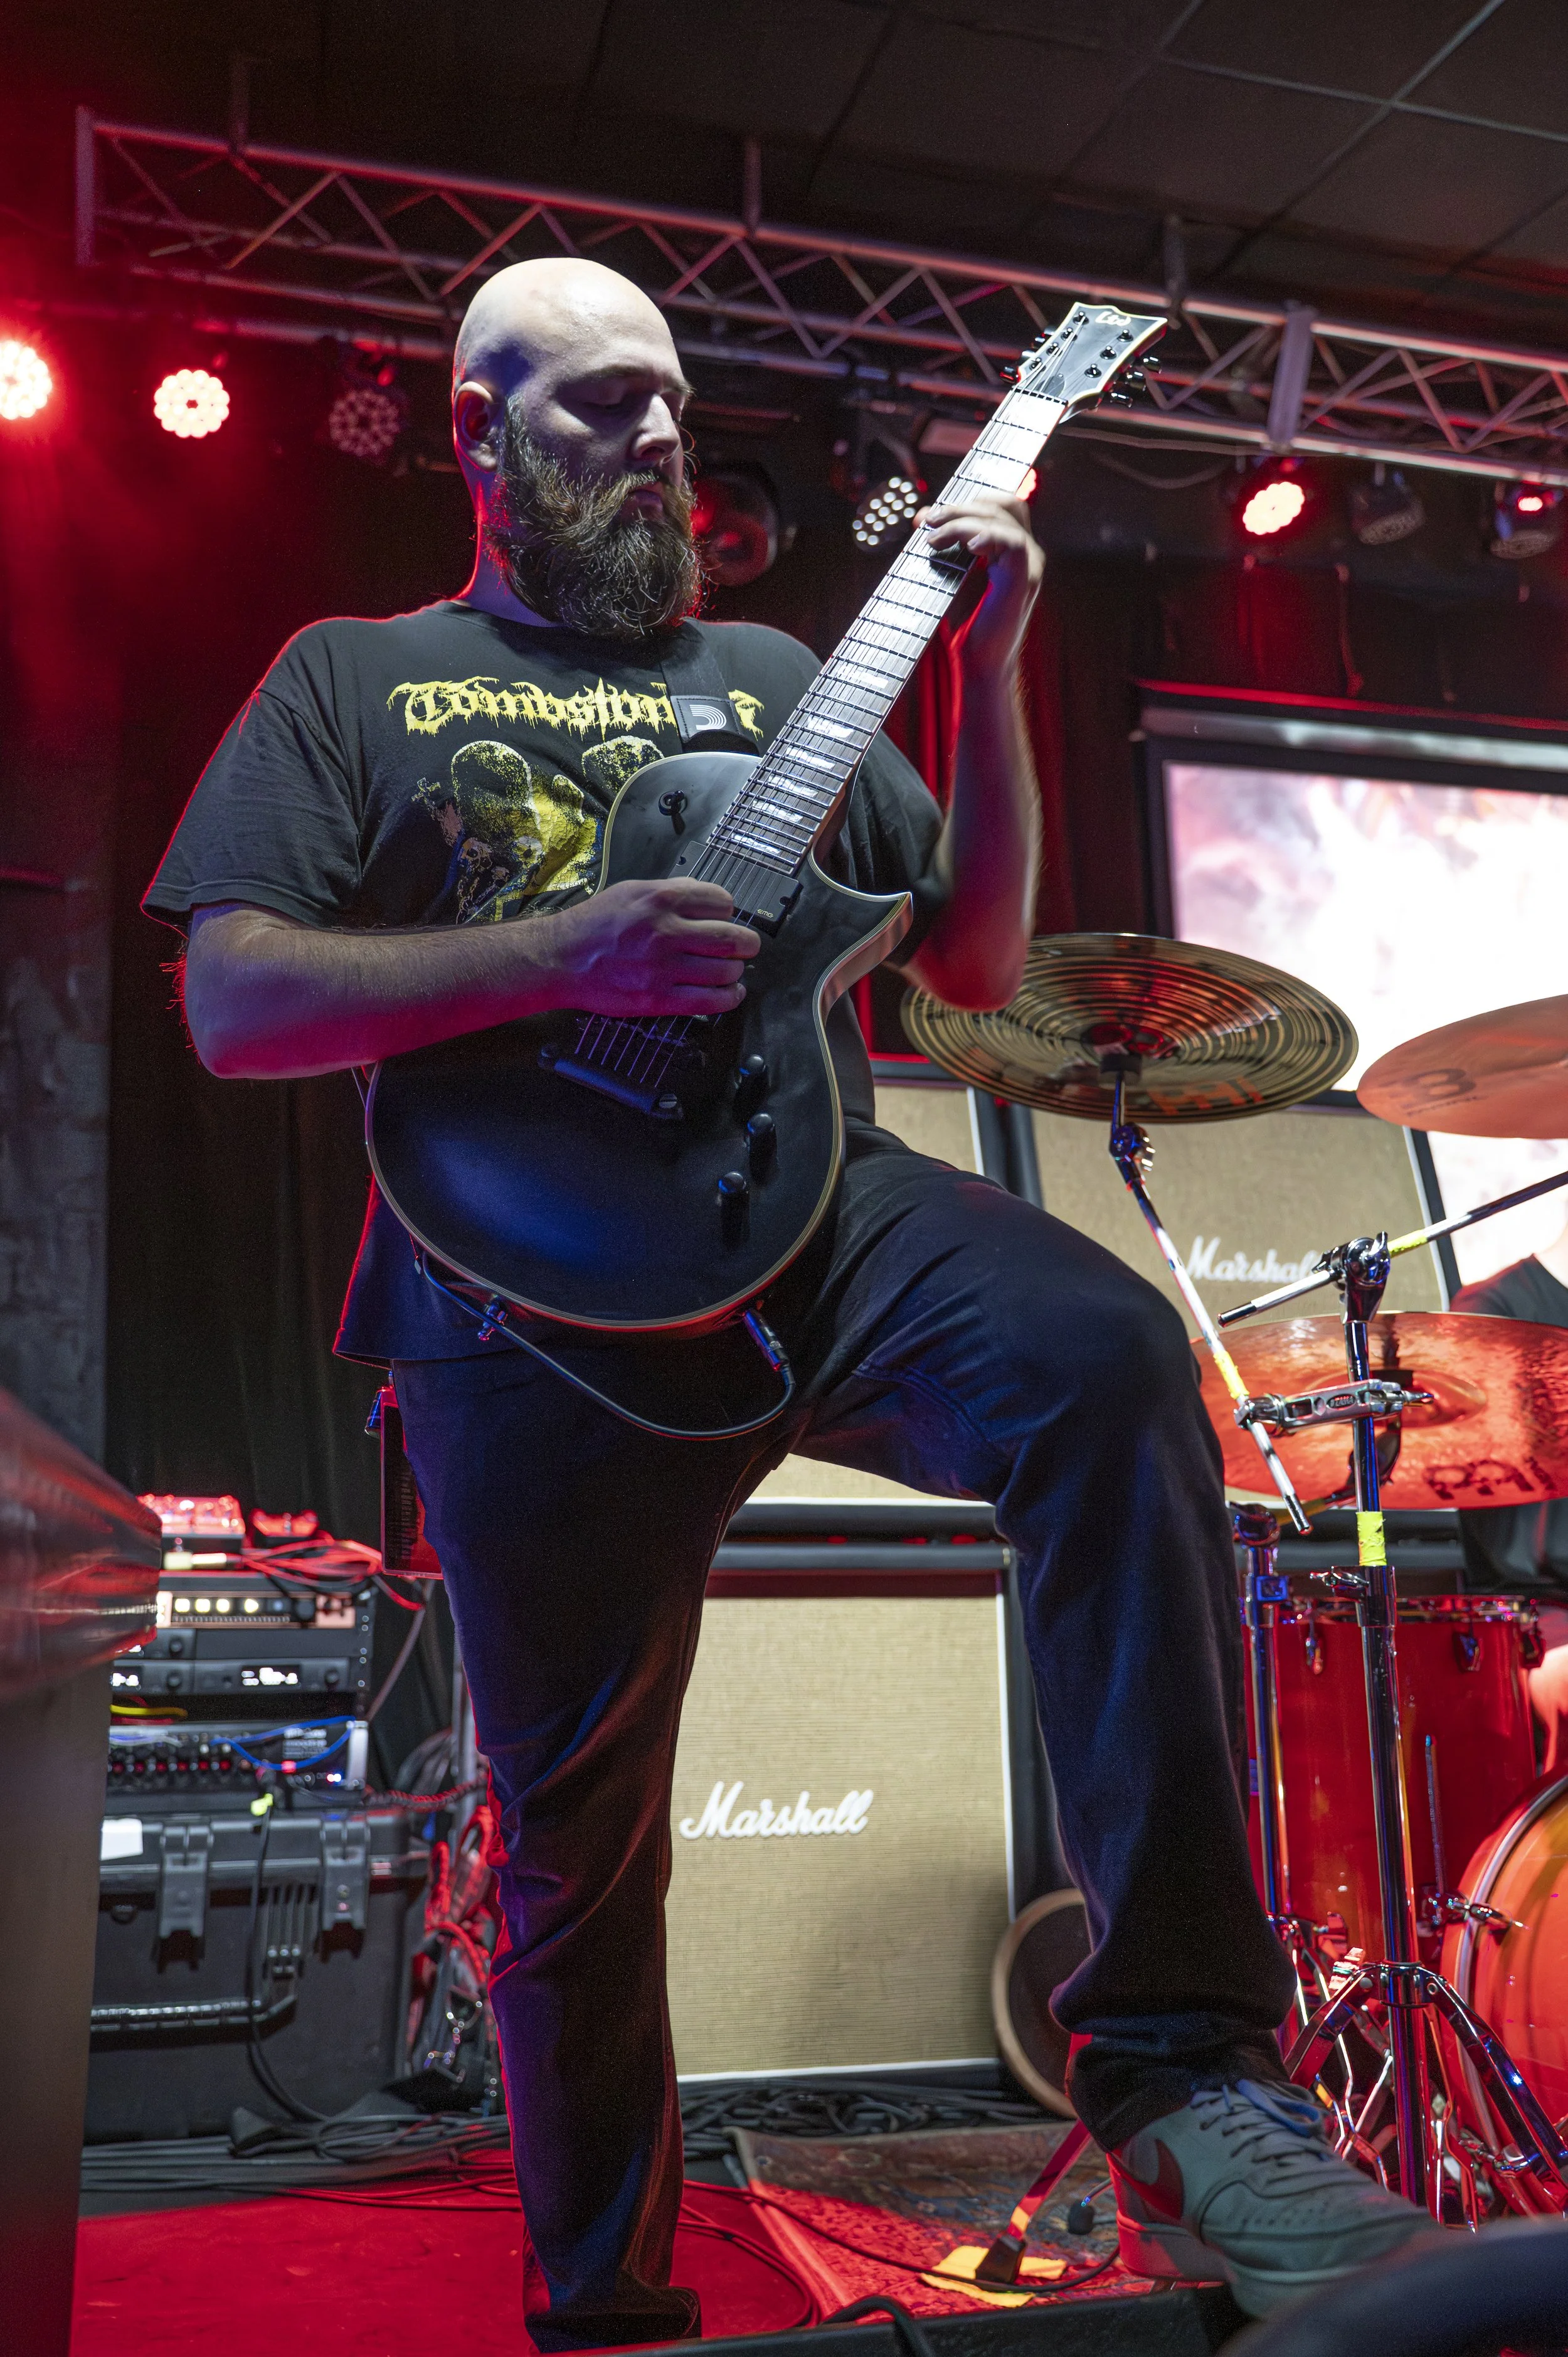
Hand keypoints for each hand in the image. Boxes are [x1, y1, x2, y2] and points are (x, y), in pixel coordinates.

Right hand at [550, 879, 759, 1015]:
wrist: (559, 959)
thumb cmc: (594, 924)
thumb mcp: (631, 891)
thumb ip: (670, 891)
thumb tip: (706, 897)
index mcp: (660, 899)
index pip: (721, 901)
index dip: (729, 910)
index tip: (726, 918)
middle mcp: (665, 931)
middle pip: (732, 938)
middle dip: (747, 943)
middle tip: (746, 946)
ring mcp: (663, 967)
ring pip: (725, 970)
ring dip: (736, 971)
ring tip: (732, 971)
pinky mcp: (657, 999)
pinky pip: (710, 1001)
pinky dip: (729, 998)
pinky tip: (730, 993)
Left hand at [917, 490, 1043, 678]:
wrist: (978, 666)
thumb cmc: (964, 627)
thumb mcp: (950, 577)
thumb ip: (945, 547)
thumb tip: (923, 518)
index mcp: (1014, 552)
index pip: (999, 507)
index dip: (966, 502)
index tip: (929, 516)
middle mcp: (1027, 555)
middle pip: (1001, 506)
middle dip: (959, 507)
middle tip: (926, 521)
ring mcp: (1030, 566)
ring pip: (1002, 520)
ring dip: (962, 520)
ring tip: (932, 538)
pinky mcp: (1024, 581)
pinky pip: (1011, 543)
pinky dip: (986, 536)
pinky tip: (965, 546)